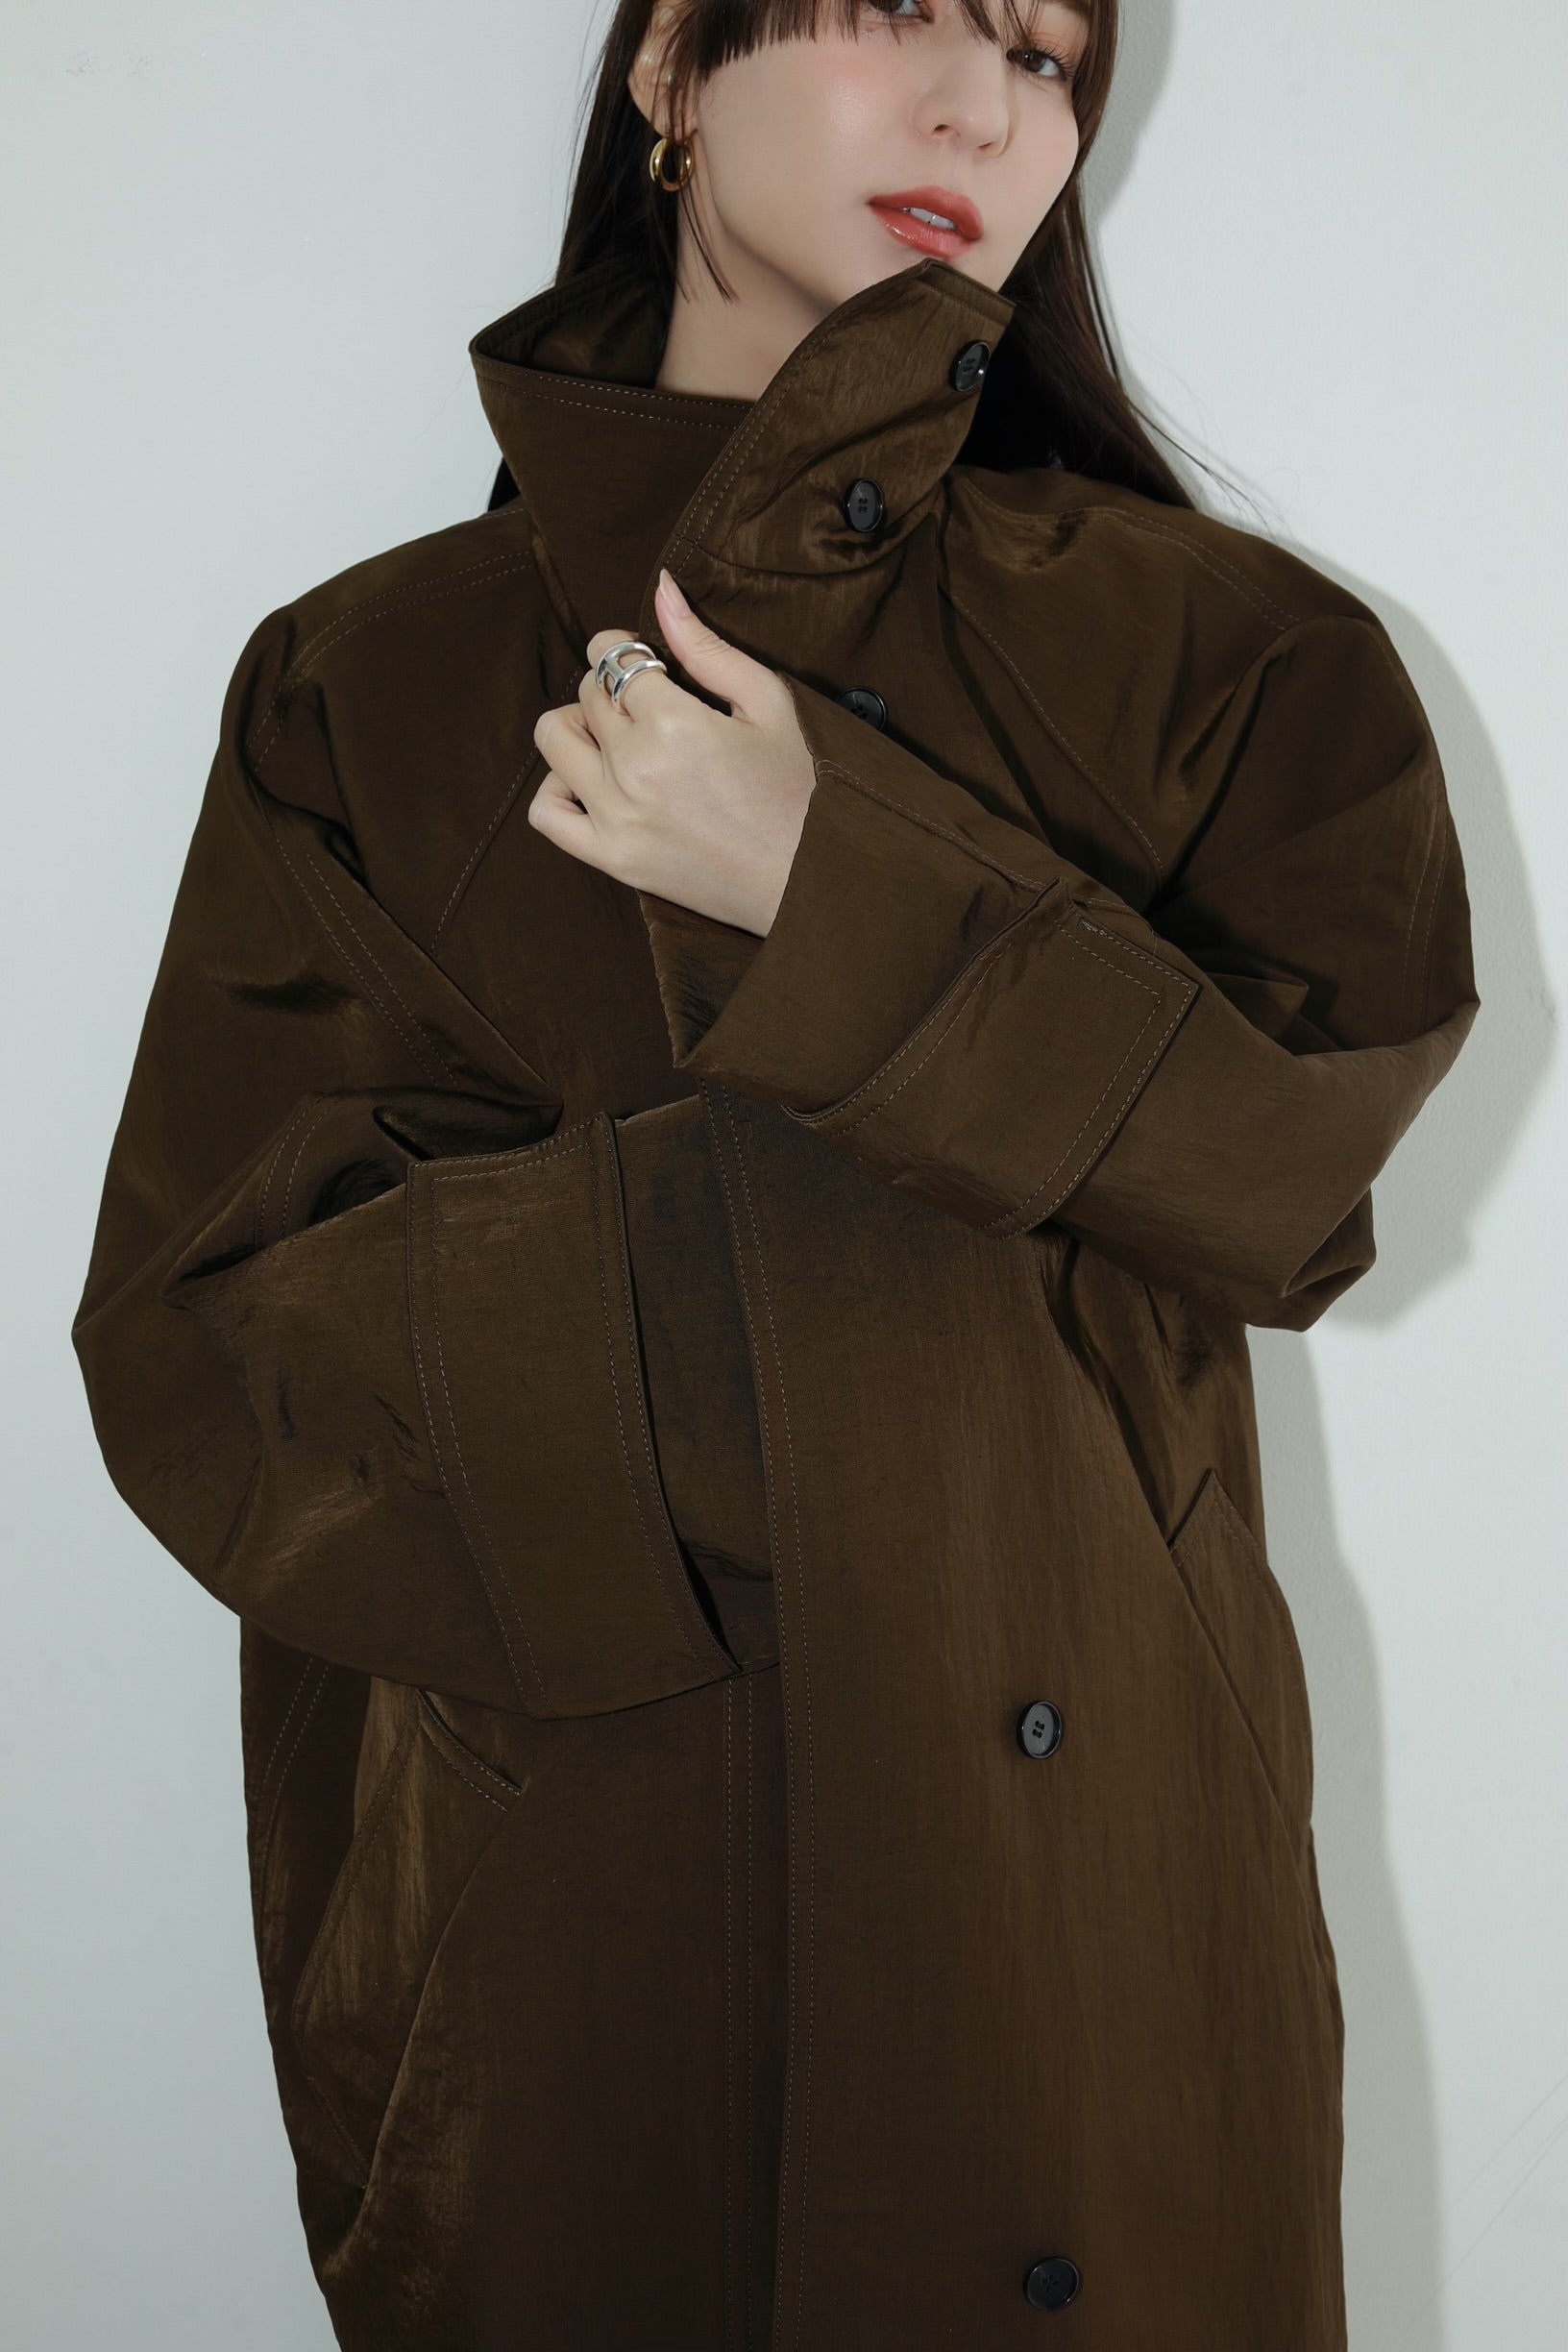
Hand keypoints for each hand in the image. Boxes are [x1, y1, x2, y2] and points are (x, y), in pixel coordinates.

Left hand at [528, 569, 816, 936]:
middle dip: (613, 686)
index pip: (613, 657)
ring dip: (578, 726)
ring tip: (619, 738)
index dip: (629, 649)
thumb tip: (661, 588)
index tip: (650, 663)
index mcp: (674, 724)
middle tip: (652, 705)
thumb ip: (706, 647)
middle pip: (586, 694)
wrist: (815, 881)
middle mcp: (634, 770)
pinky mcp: (613, 859)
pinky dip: (557, 789)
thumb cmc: (803, 790)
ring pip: (553, 739)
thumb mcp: (769, 704)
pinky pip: (547, 814)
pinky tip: (594, 783)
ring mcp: (617, 818)